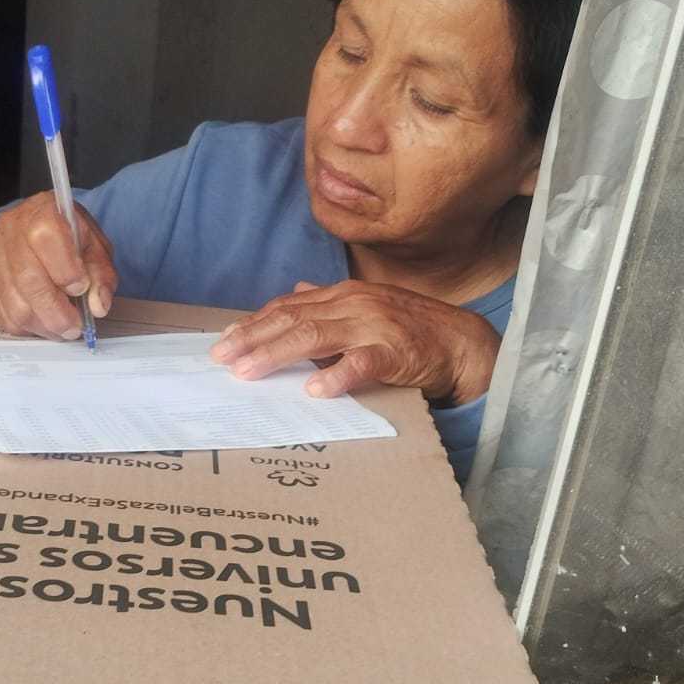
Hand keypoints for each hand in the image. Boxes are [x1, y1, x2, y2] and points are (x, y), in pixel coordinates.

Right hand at [0, 192, 117, 337]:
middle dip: (57, 312)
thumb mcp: (93, 243)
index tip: (81, 287)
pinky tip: (44, 322)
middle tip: (75, 327)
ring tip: (63, 328)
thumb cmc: (66, 236)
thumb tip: (98, 306)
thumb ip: (100, 273)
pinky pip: (4, 316)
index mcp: (42, 214)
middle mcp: (11, 233)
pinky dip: (29, 327)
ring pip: (15, 305)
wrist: (28, 228)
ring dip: (44, 325)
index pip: (47, 240)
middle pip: (29, 280)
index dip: (67, 271)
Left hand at [210, 279, 500, 404]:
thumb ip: (329, 303)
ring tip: (248, 372)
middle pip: (292, 319)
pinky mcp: (395, 352)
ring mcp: (374, 326)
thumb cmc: (411, 329)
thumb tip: (295, 292)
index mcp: (343, 295)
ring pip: (315, 337)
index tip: (224, 340)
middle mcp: (353, 304)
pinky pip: (361, 364)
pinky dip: (336, 376)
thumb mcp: (367, 308)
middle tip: (221, 358)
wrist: (462, 343)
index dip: (254, 323)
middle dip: (252, 338)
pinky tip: (314, 391)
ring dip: (277, 355)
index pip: (288, 306)